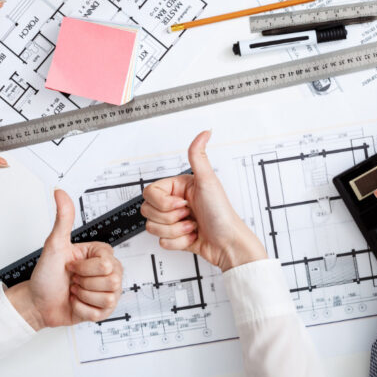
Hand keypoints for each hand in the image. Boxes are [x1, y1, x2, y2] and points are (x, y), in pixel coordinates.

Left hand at [6, 190, 122, 329]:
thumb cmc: (45, 275)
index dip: (84, 268)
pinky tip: (76, 302)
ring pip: (107, 296)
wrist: (37, 303)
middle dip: (84, 282)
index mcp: (101, 255)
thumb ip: (63, 218)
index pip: (106, 264)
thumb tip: (60, 193)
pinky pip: (101, 311)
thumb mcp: (54, 245)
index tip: (71, 266)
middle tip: (73, 279)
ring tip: (74, 291)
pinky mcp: (104, 309)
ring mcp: (108, 291)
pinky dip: (82, 309)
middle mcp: (109, 272)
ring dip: (83, 296)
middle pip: (111, 280)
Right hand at [141, 131, 265, 270]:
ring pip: (152, 228)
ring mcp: (175, 220)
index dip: (164, 202)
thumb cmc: (221, 213)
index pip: (149, 192)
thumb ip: (198, 156)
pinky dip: (179, 242)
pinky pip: (162, 242)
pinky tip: (192, 235)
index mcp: (179, 187)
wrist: (228, 243)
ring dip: (176, 231)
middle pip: (148, 210)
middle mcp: (175, 202)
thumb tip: (204, 133)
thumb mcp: (209, 181)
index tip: (182, 202)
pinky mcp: (176, 237)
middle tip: (189, 213)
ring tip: (193, 225)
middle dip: (170, 217)